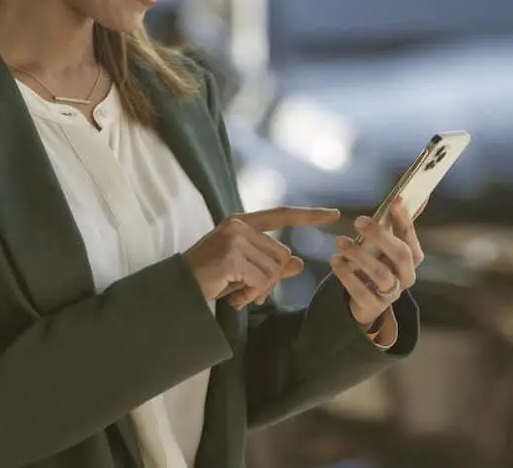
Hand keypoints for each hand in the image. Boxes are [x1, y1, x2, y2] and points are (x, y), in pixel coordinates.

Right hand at [185, 207, 339, 308]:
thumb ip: (270, 265)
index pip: (282, 215)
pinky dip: (250, 294)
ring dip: (258, 289)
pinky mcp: (232, 256)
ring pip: (274, 269)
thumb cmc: (207, 280)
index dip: (310, 215)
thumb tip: (299, 263)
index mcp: (241, 223)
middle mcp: (238, 225)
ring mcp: (234, 238)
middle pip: (282, 254)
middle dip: (270, 280)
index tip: (336, 215)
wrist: (176, 292)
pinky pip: (261, 280)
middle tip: (245, 292)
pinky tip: (231, 297)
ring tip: (235, 293)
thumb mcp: (242, 271)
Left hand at [329, 197, 424, 326]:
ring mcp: (392, 293)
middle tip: (358, 220)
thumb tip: (405, 192)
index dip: (404, 218)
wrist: (368, 302)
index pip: (410, 236)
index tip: (394, 199)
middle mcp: (407, 275)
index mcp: (412, 257)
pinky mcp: (373, 306)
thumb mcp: (385, 245)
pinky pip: (361, 292)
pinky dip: (346, 275)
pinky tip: (334, 261)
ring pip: (380, 274)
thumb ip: (394, 223)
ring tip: (340, 241)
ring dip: (359, 256)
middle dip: (381, 236)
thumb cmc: (378, 263)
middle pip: (400, 255)